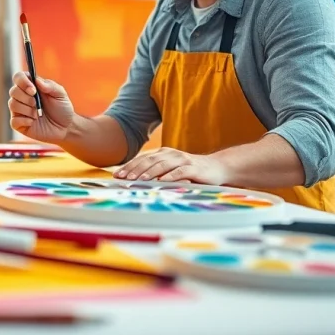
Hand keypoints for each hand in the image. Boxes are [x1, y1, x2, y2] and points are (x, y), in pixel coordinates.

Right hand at [7, 71, 74, 142]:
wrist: (65, 127)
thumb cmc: (62, 108)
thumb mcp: (60, 95)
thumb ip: (50, 86)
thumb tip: (37, 80)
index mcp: (31, 86)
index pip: (18, 77)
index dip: (22, 82)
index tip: (33, 90)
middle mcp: (22, 97)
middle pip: (13, 91)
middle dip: (26, 98)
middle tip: (37, 104)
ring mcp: (19, 110)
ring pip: (12, 105)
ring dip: (27, 110)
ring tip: (38, 114)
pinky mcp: (19, 124)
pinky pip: (13, 121)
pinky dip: (24, 121)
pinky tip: (33, 122)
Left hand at [113, 147, 228, 185]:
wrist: (216, 167)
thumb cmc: (190, 171)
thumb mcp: (171, 169)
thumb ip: (156, 172)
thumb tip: (134, 180)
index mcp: (163, 153)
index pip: (142, 159)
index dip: (129, 166)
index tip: (117, 175)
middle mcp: (170, 154)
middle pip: (149, 161)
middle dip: (134, 169)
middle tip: (123, 178)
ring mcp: (182, 160)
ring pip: (161, 165)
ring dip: (148, 172)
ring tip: (137, 179)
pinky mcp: (192, 168)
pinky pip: (179, 172)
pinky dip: (169, 176)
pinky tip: (160, 182)